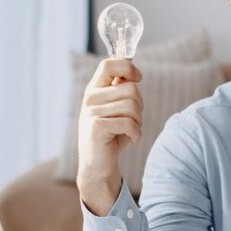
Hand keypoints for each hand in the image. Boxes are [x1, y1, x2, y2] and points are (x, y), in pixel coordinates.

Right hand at [77, 58, 143, 214]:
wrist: (98, 166)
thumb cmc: (111, 136)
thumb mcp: (117, 110)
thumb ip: (121, 91)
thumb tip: (132, 72)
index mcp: (94, 89)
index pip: (109, 64)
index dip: (128, 68)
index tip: (138, 78)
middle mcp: (90, 98)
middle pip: (130, 88)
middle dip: (140, 106)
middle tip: (135, 120)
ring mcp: (91, 112)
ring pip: (132, 106)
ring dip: (139, 121)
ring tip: (132, 131)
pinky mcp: (97, 127)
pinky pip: (129, 122)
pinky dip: (136, 133)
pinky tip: (132, 140)